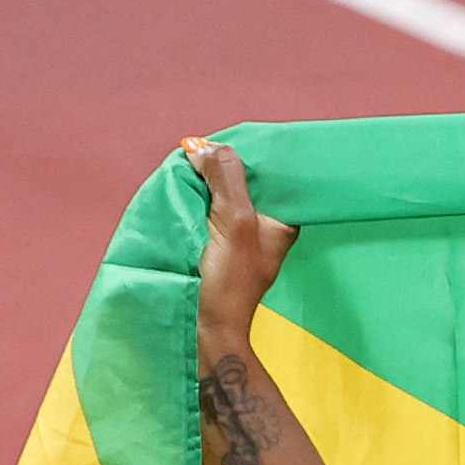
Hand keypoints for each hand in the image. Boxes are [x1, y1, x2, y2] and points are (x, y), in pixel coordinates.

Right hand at [183, 137, 293, 358]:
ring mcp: (237, 233)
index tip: (224, 138)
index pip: (273, 174)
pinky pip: (205, 205)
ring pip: (222, 190)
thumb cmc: (229, 281)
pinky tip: (182, 183)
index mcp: (282, 221)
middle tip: (197, 150)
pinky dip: (194, 193)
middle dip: (222, 163)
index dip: (250, 153)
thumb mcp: (234, 222)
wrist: (204, 326)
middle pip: (244, 179)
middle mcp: (263, 224)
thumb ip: (227, 180)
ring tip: (188, 162)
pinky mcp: (213, 240)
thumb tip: (206, 146)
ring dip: (205, 177)